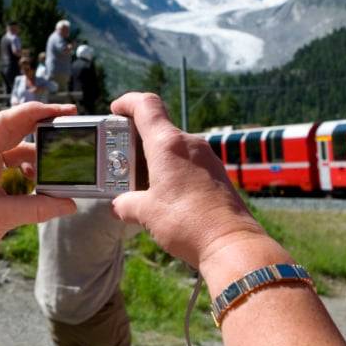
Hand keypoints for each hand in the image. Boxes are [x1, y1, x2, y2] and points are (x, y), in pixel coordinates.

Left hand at [0, 102, 77, 269]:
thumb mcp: (2, 217)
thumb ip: (38, 208)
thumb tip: (70, 204)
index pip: (7, 122)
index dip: (35, 112)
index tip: (61, 110)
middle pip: (14, 128)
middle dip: (42, 124)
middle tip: (68, 121)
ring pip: (16, 146)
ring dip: (37, 153)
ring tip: (56, 164)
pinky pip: (13, 161)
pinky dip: (29, 167)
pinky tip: (39, 179)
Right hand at [109, 93, 270, 272]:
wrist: (230, 243)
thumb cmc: (188, 223)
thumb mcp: (145, 213)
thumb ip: (127, 204)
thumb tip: (120, 205)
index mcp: (168, 144)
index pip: (146, 105)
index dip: (128, 102)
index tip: (116, 109)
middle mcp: (189, 144)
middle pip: (159, 128)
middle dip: (136, 140)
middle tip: (120, 158)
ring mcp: (206, 158)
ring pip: (174, 147)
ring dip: (155, 158)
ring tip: (140, 182)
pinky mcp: (216, 174)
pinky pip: (189, 162)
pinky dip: (172, 170)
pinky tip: (164, 194)